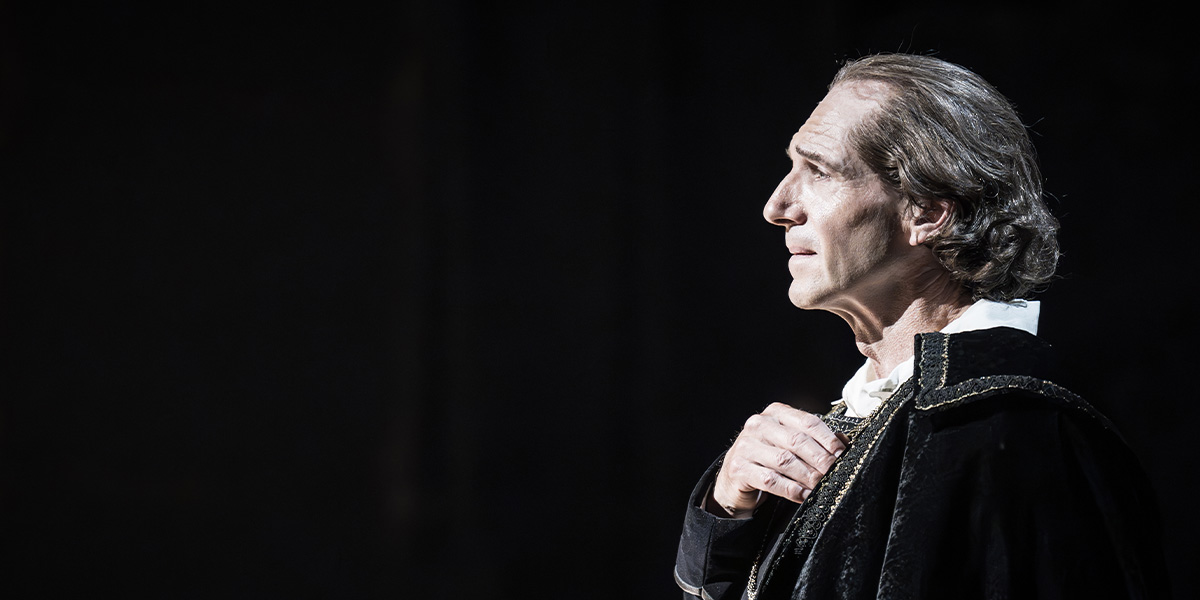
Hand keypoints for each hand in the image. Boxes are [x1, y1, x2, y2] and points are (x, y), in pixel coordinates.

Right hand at [709, 402, 847, 517]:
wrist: (734, 478)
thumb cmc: (767, 458)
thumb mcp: (788, 444)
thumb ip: (813, 441)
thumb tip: (844, 443)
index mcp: (775, 413)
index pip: (807, 422)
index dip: (828, 438)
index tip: (842, 453)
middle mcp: (758, 425)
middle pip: (797, 441)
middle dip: (820, 458)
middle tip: (835, 471)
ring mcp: (746, 446)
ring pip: (785, 460)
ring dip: (808, 475)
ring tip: (822, 485)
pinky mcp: (739, 468)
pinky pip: (770, 480)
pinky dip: (791, 489)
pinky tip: (804, 495)